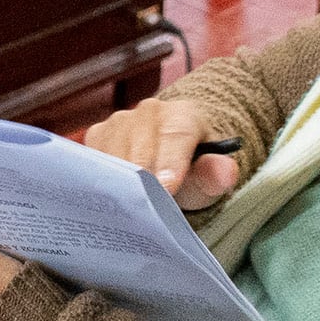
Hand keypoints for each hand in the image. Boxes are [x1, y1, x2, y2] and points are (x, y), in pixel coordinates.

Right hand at [82, 96, 242, 210]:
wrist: (171, 160)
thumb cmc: (192, 169)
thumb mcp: (210, 176)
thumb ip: (217, 174)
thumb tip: (225, 172)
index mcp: (184, 114)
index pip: (176, 135)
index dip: (171, 162)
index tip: (167, 190)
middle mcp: (150, 111)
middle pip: (141, 144)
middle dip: (142, 178)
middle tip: (143, 210)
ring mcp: (121, 120)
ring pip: (114, 150)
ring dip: (119, 181)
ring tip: (125, 209)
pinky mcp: (99, 133)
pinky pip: (94, 157)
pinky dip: (100, 178)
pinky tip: (108, 198)